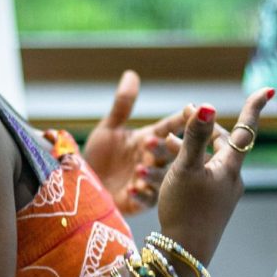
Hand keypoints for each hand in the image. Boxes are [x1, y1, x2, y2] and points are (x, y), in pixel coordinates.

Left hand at [83, 69, 183, 215]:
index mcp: (149, 140)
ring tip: (139, 168)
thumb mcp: (108, 130)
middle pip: (167, 152)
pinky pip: (146, 199)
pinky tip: (132, 188)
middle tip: (152, 141)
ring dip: (152, 173)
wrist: (84, 187)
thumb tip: (131, 74)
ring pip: (161, 177)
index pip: (169, 127)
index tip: (191, 109)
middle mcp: (152, 160)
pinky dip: (140, 194)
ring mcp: (148, 181)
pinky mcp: (139, 202)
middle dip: (163, 147)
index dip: (180, 120)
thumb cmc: (99, 158)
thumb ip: (122, 105)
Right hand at [156, 88, 274, 269]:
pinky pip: (203, 177)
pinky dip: (189, 166)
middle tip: (187, 115)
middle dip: (206, 129)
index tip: (268, 89)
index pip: (246, 130)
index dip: (255, 107)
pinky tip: (169, 169)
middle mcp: (231, 179)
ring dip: (191, 148)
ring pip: (210, 161)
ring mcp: (223, 194)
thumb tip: (208, 106)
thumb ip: (195, 137)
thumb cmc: (185, 209)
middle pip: (224, 144)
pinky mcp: (212, 206)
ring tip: (166, 142)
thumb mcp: (185, 168)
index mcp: (230, 167)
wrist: (185, 254)